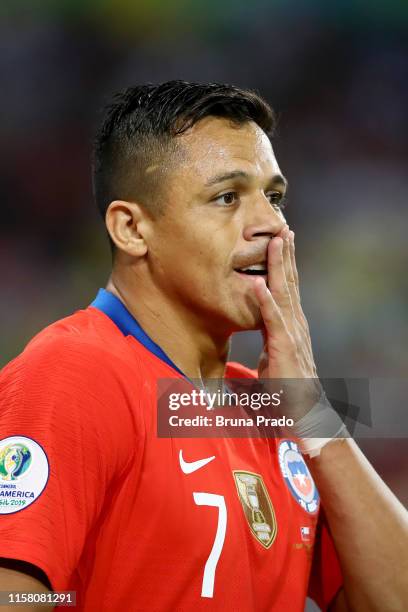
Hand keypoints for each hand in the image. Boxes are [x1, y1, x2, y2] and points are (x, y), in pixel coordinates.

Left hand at [253, 227, 319, 418]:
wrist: (304, 416)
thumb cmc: (287, 396)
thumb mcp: (269, 371)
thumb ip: (258, 358)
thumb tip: (231, 366)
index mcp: (289, 328)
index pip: (286, 290)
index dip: (283, 266)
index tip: (280, 243)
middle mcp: (294, 326)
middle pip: (289, 284)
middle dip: (284, 255)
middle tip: (282, 228)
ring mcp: (291, 335)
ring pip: (284, 293)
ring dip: (279, 267)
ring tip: (276, 241)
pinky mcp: (284, 348)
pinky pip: (273, 320)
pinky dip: (265, 301)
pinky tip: (259, 283)